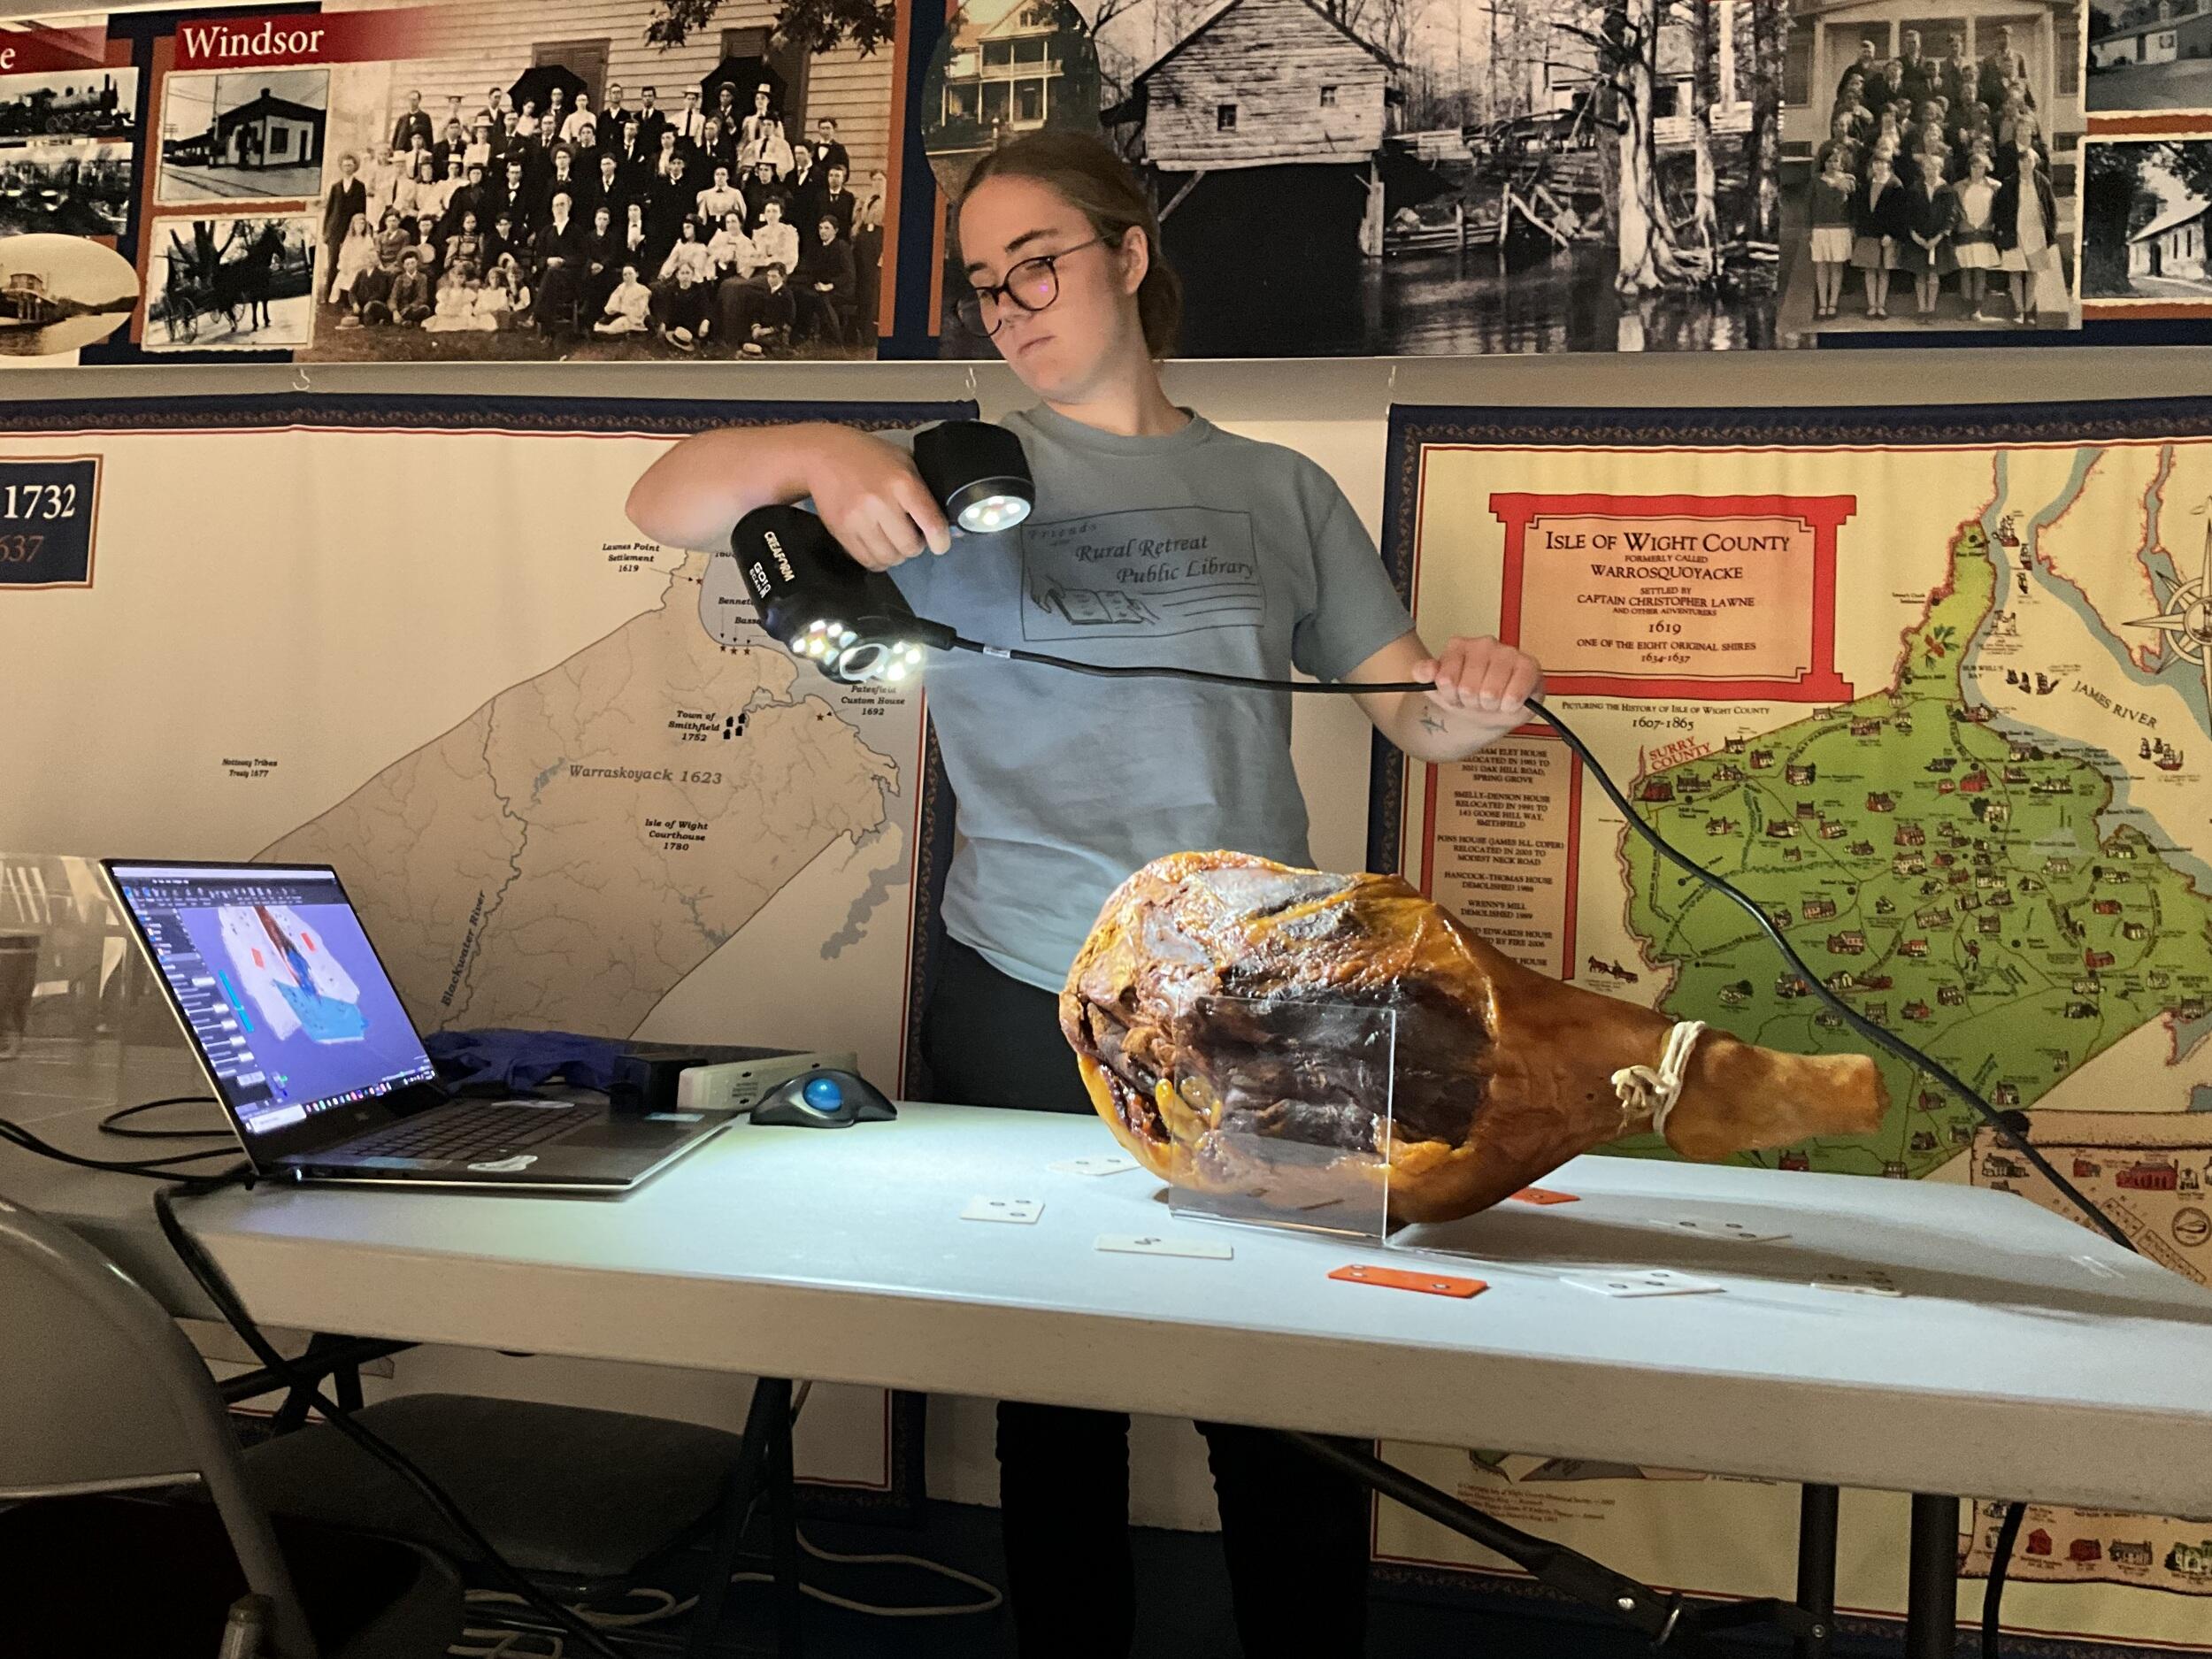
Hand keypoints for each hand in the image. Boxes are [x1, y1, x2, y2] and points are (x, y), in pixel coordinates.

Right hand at [808, 428, 951, 569]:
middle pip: (909, 548)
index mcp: (902, 483)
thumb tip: (949, 527)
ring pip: (888, 558)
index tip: (940, 545)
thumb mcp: (904, 462)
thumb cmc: (870, 456)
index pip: (932, 524)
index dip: (941, 542)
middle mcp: (880, 503)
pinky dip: (877, 559)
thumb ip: (925, 492)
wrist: (823, 454)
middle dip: (915, 546)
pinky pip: (867, 561)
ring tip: (893, 540)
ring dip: (896, 555)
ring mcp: (857, 519)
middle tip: (911, 536)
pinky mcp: (840, 531)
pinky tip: (878, 545)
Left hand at [1412, 637, 1542, 725]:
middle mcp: (1485, 644)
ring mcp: (1508, 653)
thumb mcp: (1436, 689)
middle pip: (1468, 688)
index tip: (1454, 695)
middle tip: (1475, 700)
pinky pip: (1515, 693)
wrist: (1484, 713)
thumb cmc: (1463, 697)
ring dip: (1490, 706)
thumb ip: (1424, 675)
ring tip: (1490, 701)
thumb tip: (1424, 670)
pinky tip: (1508, 702)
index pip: (1445, 679)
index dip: (1449, 695)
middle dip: (1470, 702)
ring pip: (1491, 693)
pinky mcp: (1530, 667)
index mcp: (1459, 646)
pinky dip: (1510, 705)